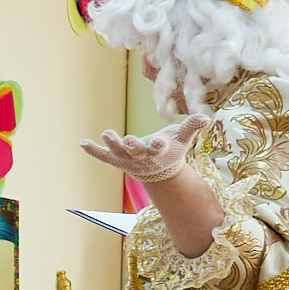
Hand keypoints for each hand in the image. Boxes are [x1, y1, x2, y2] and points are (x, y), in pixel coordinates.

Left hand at [79, 117, 204, 182]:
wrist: (159, 171)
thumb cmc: (171, 149)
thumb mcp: (183, 138)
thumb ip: (192, 127)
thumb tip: (206, 117)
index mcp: (159, 152)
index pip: (159, 148)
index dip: (159, 145)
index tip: (159, 142)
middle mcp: (141, 157)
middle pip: (136, 152)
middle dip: (132, 146)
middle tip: (127, 140)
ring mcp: (127, 159)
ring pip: (118, 152)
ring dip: (111, 144)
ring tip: (106, 133)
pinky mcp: (115, 159)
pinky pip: (102, 156)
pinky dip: (93, 151)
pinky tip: (82, 143)